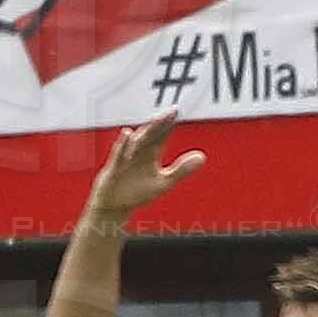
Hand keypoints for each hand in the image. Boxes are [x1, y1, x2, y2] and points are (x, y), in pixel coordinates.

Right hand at [88, 110, 202, 221]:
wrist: (115, 205)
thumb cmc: (138, 192)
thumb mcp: (164, 182)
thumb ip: (182, 170)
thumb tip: (203, 156)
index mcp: (151, 153)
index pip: (162, 135)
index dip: (170, 124)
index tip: (178, 111)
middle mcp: (138, 151)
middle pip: (152, 134)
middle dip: (162, 123)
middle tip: (173, 110)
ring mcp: (126, 158)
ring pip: (137, 141)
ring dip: (146, 130)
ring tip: (156, 119)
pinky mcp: (115, 167)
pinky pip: (119, 153)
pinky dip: (124, 144)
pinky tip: (128, 133)